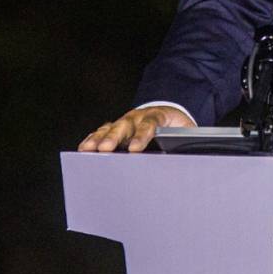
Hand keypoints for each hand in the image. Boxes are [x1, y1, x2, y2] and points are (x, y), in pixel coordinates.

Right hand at [78, 105, 196, 152]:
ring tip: (87, 150)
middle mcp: (139, 116)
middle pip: (124, 125)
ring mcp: (126, 121)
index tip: (135, 149)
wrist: (170, 112)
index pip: (149, 125)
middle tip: (104, 149)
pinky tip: (84, 148)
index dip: (141, 136)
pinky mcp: (117, 128)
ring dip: (98, 138)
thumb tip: (185, 160)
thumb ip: (186, 142)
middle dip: (113, 137)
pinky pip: (103, 131)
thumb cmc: (179, 127)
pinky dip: (93, 139)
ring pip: (110, 128)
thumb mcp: (187, 132)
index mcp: (159, 116)